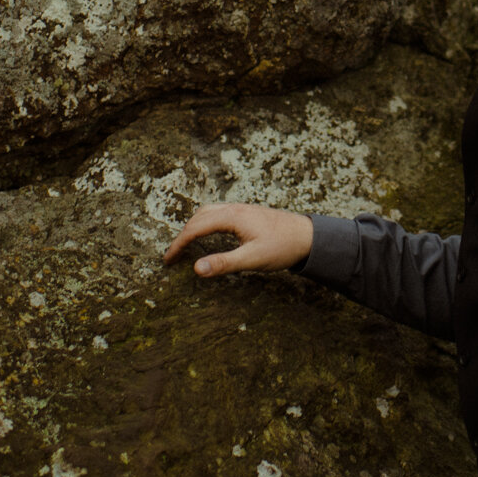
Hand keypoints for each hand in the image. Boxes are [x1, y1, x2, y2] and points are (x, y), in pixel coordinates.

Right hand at [162, 202, 313, 276]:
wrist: (309, 236)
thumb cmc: (283, 247)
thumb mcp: (253, 259)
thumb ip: (224, 264)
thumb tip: (196, 268)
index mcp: (232, 217)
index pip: (196, 228)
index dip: (179, 244)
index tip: (168, 260)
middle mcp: (235, 208)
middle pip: (199, 217)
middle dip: (183, 234)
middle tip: (173, 254)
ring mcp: (242, 209)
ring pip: (209, 212)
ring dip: (194, 226)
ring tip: (185, 243)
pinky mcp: (248, 214)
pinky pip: (219, 213)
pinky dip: (206, 223)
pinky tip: (209, 234)